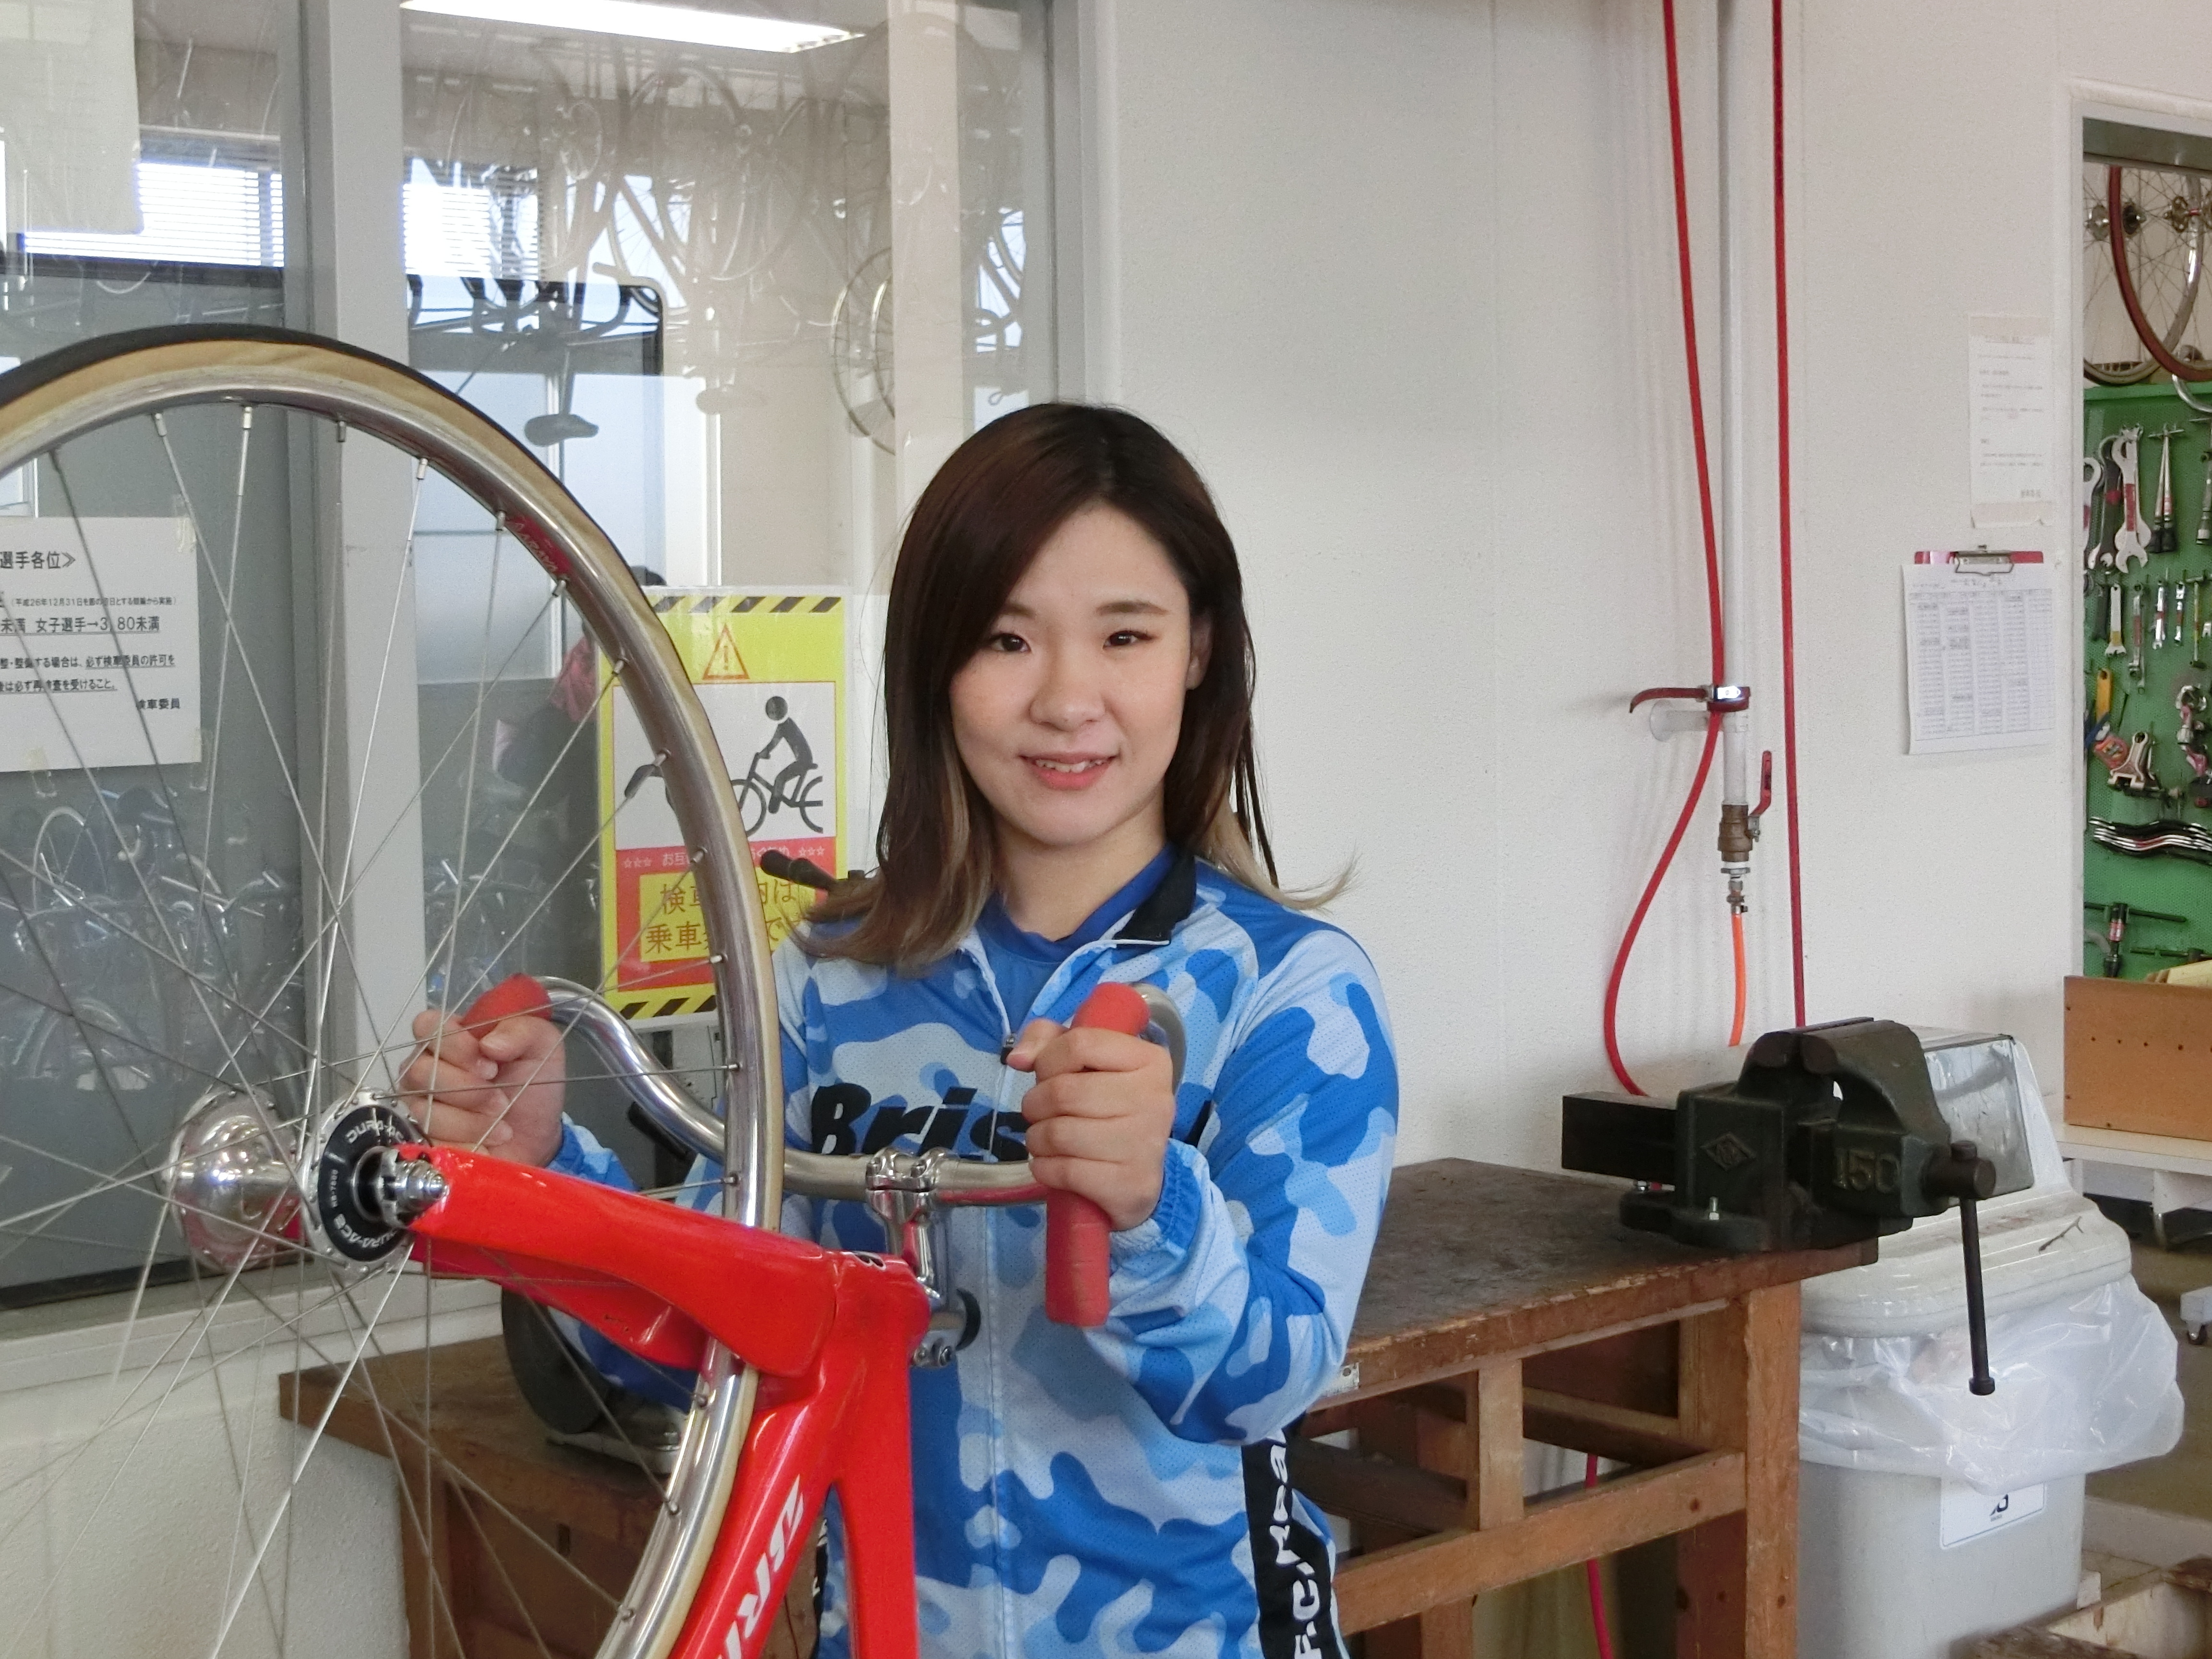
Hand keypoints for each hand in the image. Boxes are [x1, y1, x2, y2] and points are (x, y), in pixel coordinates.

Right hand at [397, 1009, 566, 1165]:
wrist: (536, 1133)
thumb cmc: (532, 1083)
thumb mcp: (540, 1044)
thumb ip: (520, 1030)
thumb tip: (489, 1044)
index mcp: (451, 1036)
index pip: (427, 1024)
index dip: (455, 1045)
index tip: (491, 1065)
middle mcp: (427, 1064)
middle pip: (421, 1069)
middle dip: (467, 1087)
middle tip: (501, 1097)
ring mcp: (421, 1101)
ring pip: (425, 1105)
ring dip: (472, 1115)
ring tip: (501, 1115)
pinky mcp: (423, 1134)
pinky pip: (432, 1134)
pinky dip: (468, 1134)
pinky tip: (491, 1135)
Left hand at [1010, 1018, 1174, 1230]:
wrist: (1137, 1174)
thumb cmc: (1107, 1108)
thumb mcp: (1084, 1062)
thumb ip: (1048, 1040)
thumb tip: (1018, 1058)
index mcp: (1149, 1060)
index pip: (1080, 1044)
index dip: (1048, 1060)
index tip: (1049, 1076)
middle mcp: (1154, 1099)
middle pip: (1064, 1092)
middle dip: (1035, 1104)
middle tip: (1039, 1113)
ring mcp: (1146, 1144)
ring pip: (1059, 1134)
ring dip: (1036, 1139)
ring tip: (1043, 1139)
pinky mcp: (1132, 1184)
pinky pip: (1065, 1171)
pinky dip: (1044, 1168)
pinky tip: (1052, 1164)